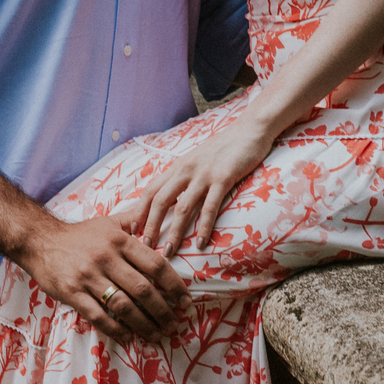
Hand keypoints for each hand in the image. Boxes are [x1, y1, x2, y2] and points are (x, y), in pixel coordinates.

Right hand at [17, 212, 191, 345]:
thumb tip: (163, 212)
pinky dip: (115, 330)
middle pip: (143, 289)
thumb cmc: (80, 234)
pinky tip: (127, 337)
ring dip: (144, 324)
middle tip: (174, 324)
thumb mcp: (110, 222)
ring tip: (157, 335)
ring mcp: (88, 277)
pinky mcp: (72, 293)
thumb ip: (136, 220)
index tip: (185, 301)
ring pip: (123, 306)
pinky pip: (98, 316)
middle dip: (163, 311)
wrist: (39, 240)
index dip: (174, 285)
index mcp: (120, 241)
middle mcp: (106, 258)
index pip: (155, 264)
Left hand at [130, 111, 274, 256]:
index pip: (150, 191)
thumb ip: (184, 177)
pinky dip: (204, 227)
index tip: (133, 233)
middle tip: (145, 248)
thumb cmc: (225, 148)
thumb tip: (172, 200)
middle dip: (150, 226)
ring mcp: (204, 174)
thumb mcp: (197, 160)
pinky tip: (201, 243)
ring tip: (168, 253)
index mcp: (177, 167)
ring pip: (182, 208)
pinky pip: (210, 207)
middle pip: (160, 201)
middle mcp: (186, 170)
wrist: (250, 129)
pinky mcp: (224, 178)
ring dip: (174, 233)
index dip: (139, 212)